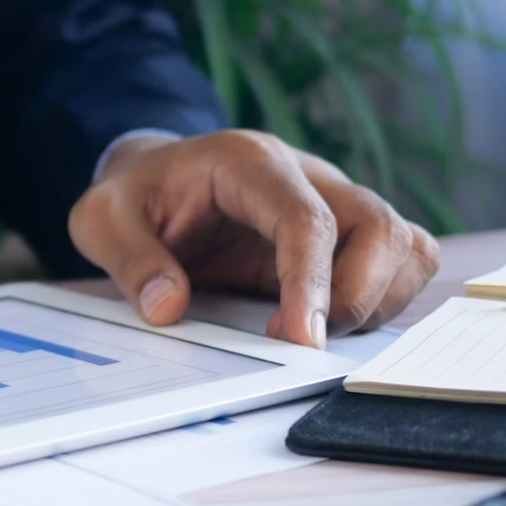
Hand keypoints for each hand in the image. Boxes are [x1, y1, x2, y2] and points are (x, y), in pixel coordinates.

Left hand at [68, 130, 438, 346]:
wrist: (154, 180)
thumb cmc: (135, 197)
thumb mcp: (102, 220)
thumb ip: (131, 260)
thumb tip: (168, 308)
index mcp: (251, 163)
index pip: (307, 218)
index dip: (312, 281)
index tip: (301, 339)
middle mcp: (308, 176)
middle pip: (379, 226)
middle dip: (357, 296)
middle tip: (302, 343)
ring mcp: (335, 203)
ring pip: (403, 244)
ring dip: (376, 300)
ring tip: (314, 332)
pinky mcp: (346, 235)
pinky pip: (401, 261)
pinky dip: (384, 299)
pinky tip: (332, 322)